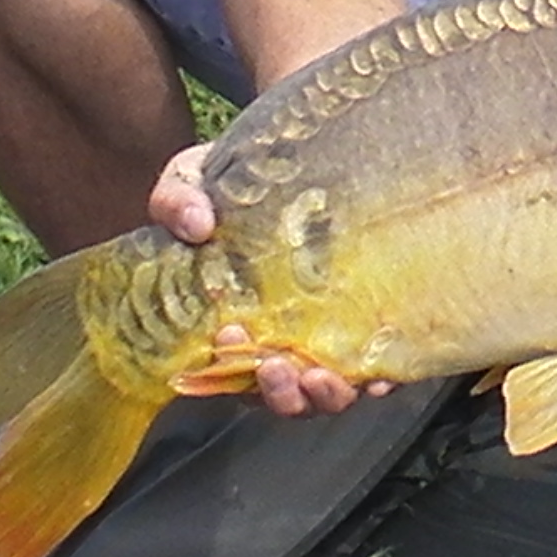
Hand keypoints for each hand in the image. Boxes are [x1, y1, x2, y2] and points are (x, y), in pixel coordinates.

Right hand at [147, 148, 392, 415]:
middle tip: (274, 367)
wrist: (294, 160)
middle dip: (278, 392)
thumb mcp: (192, 178)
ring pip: (326, 393)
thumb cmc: (235, 182)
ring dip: (323, 396)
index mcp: (236, 319)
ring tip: (320, 377)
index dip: (226, 367)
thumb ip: (177, 199)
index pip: (227, 367)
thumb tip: (194, 224)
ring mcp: (328, 336)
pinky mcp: (371, 326)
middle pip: (281, 392)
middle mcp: (281, 339)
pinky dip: (378, 380)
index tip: (228, 335)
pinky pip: (378, 369)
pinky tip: (380, 377)